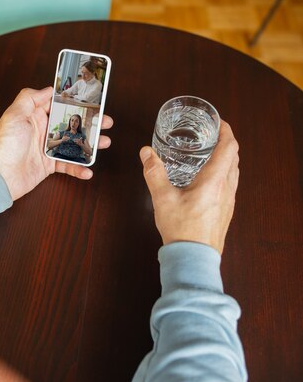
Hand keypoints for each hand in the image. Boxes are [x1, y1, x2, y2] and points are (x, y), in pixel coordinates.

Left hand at [0, 87, 112, 199]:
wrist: (0, 177)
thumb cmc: (5, 145)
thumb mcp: (14, 115)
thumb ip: (30, 98)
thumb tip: (48, 89)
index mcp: (35, 116)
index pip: (58, 105)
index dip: (75, 102)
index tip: (92, 100)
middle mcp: (43, 131)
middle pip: (71, 124)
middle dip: (89, 122)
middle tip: (105, 121)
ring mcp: (47, 149)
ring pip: (74, 143)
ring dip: (90, 143)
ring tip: (105, 142)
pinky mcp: (49, 166)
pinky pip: (68, 165)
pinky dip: (79, 168)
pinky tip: (88, 170)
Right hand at [139, 120, 238, 253]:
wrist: (194, 259)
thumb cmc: (182, 229)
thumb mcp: (163, 198)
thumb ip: (154, 173)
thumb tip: (147, 153)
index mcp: (215, 181)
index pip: (230, 147)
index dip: (227, 131)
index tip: (218, 122)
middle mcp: (227, 188)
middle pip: (235, 158)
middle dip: (226, 142)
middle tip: (212, 135)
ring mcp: (229, 201)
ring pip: (234, 172)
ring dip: (226, 158)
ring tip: (210, 153)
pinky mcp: (226, 211)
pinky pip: (230, 185)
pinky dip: (223, 173)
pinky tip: (208, 179)